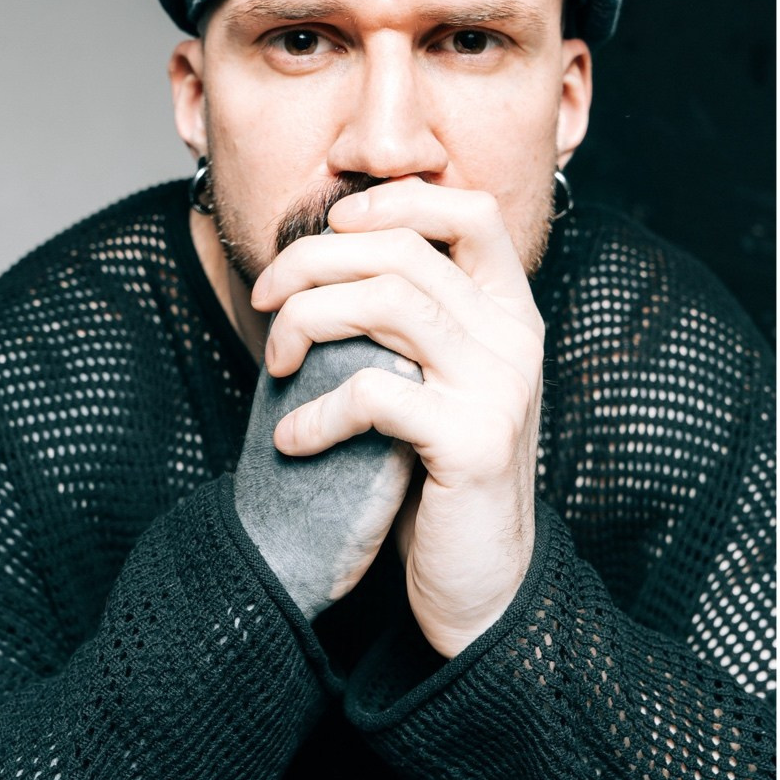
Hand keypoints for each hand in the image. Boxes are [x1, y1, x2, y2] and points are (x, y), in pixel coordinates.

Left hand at [250, 178, 544, 657]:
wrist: (481, 582)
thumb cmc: (437, 474)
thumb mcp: (433, 381)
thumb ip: (407, 321)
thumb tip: (320, 254)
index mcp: (509, 311)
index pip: (470, 210)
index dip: (396, 197)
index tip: (332, 222)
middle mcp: (515, 338)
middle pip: (405, 250)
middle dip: (315, 260)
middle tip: (264, 295)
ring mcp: (501, 389)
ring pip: (389, 303)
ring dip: (308, 320)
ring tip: (274, 361)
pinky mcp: (473, 444)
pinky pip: (373, 394)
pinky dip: (316, 411)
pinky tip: (291, 440)